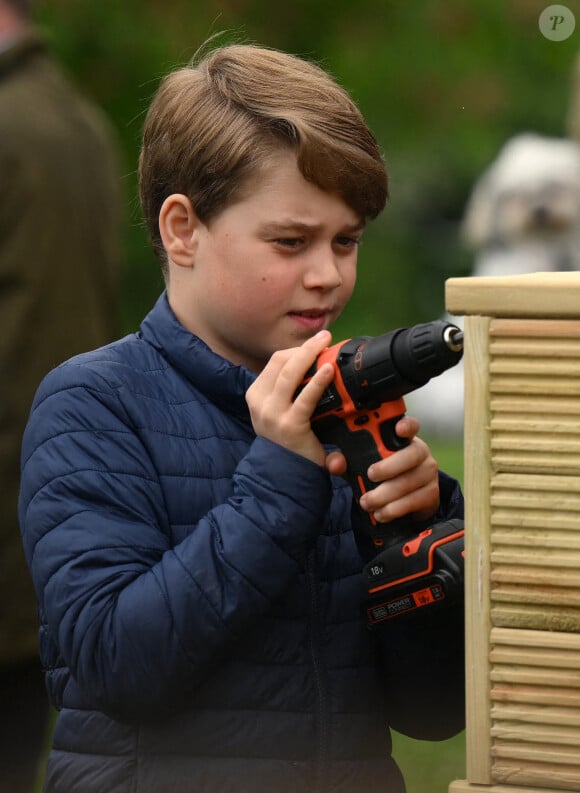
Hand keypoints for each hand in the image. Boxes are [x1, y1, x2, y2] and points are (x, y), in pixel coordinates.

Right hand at [246, 330, 335, 466]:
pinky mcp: (291, 425)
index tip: (316, 345)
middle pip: (281, 361)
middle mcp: (260, 401)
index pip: (276, 361)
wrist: (283, 475)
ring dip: (310, 355)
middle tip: (324, 337)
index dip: (297, 350)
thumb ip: (290, 391)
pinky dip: (318, 381)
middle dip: (305, 347)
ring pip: (291, 373)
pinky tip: (329, 370)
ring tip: (327, 344)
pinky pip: (306, 397)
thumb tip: (315, 365)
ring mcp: (273, 413)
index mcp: (256, 394)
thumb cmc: (286, 440)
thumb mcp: (279, 411)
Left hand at [355, 416, 439, 522]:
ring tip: (367, 502)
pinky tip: (381, 513)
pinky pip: (413, 502)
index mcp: (404, 440)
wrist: (404, 503)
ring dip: (385, 495)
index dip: (406, 425)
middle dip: (389, 467)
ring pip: (409, 482)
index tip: (399, 429)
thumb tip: (335, 464)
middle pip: (411, 455)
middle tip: (370, 475)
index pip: (410, 426)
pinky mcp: (432, 494)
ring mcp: (428, 474)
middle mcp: (420, 453)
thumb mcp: (361, 466)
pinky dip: (394, 509)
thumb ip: (346, 462)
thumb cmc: (382, 476)